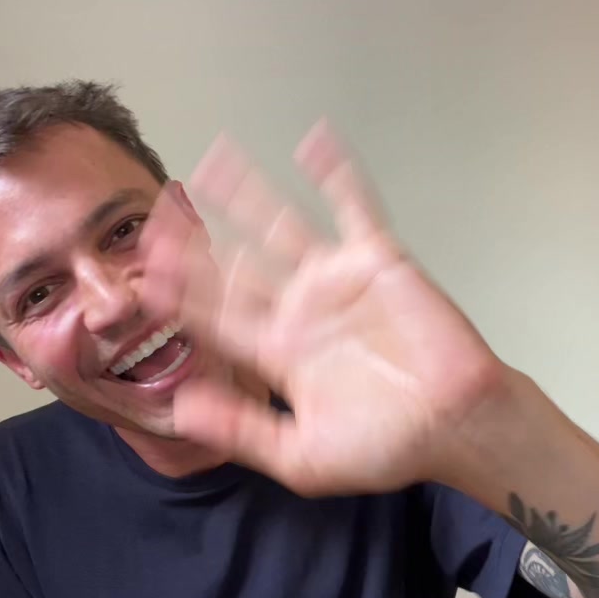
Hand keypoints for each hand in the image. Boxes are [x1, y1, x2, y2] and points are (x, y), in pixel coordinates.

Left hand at [140, 123, 500, 494]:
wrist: (457, 427)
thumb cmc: (388, 448)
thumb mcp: (302, 456)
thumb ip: (242, 431)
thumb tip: (181, 408)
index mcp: (277, 352)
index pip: (216, 313)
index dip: (180, 291)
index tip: (141, 272)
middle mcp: (299, 309)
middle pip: (237, 263)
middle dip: (198, 240)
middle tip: (157, 211)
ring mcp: (336, 281)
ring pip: (281, 226)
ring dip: (248, 193)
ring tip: (213, 160)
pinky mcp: (376, 261)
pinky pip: (354, 207)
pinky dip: (337, 175)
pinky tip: (314, 141)